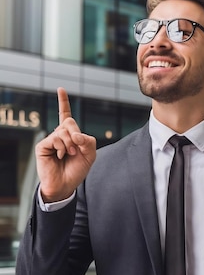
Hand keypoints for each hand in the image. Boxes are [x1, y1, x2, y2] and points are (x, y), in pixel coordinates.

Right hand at [36, 87, 96, 201]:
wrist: (65, 185)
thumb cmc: (77, 170)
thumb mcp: (90, 155)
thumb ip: (88, 141)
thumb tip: (75, 134)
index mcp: (70, 135)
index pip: (66, 115)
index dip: (63, 102)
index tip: (60, 89)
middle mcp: (59, 135)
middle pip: (69, 121)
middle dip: (76, 134)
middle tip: (76, 149)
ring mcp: (50, 139)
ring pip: (63, 131)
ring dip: (70, 144)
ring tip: (68, 155)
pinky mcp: (42, 145)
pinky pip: (55, 138)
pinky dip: (61, 147)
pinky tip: (60, 156)